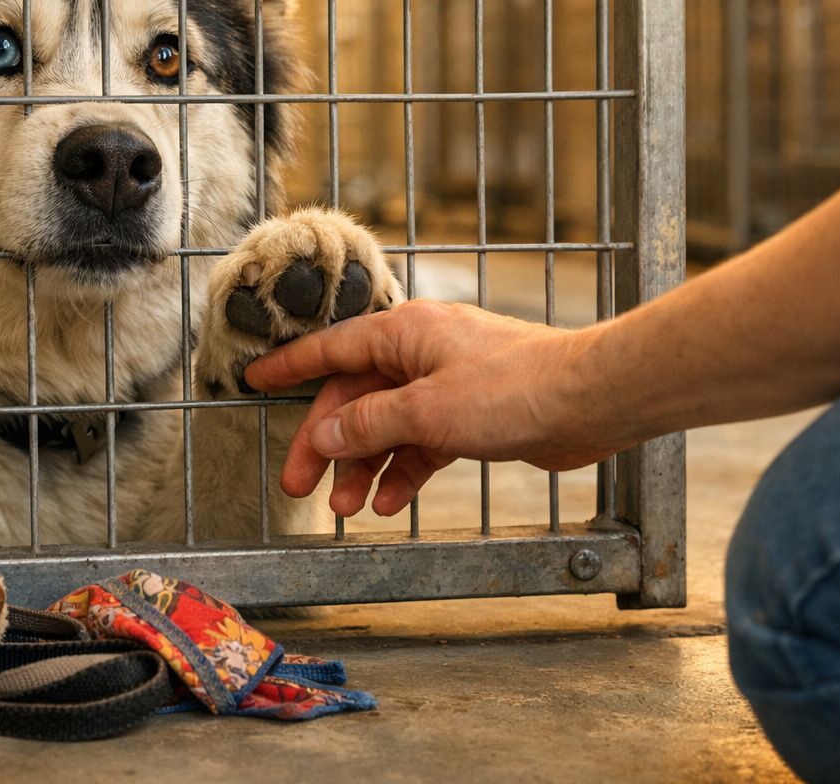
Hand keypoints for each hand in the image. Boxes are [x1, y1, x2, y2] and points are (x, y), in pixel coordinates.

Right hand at [244, 300, 591, 516]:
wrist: (586, 401)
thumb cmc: (512, 389)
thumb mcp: (426, 411)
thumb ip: (370, 423)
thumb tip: (324, 433)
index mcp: (403, 332)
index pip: (331, 349)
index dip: (290, 368)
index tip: (253, 380)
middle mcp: (420, 352)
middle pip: (355, 398)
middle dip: (326, 443)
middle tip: (298, 485)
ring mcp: (446, 383)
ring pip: (387, 426)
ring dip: (364, 466)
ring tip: (346, 508)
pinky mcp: (470, 414)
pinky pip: (420, 443)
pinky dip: (402, 471)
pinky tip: (388, 502)